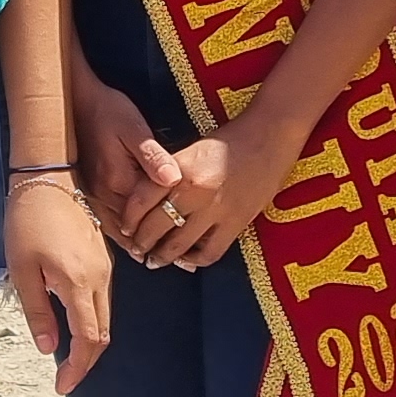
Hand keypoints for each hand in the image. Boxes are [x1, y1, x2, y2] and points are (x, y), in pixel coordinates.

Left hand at [6, 176, 112, 395]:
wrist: (47, 178)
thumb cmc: (27, 221)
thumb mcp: (22, 269)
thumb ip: (38, 311)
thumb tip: (48, 348)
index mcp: (79, 283)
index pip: (88, 339)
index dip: (77, 368)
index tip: (62, 387)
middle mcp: (99, 278)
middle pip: (103, 332)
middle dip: (86, 361)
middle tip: (64, 379)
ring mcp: (105, 268)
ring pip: (105, 316)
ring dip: (89, 340)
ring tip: (66, 357)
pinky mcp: (103, 258)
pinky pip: (102, 298)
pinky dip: (91, 319)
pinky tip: (73, 324)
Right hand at [72, 73, 183, 258]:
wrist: (74, 102)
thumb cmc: (107, 111)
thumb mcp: (134, 128)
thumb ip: (154, 156)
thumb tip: (175, 179)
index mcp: (118, 183)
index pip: (146, 218)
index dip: (164, 233)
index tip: (182, 248)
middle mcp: (102, 195)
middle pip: (128, 231)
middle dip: (148, 246)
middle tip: (170, 261)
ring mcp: (92, 195)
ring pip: (114, 230)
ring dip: (132, 243)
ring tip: (152, 256)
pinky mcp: (88, 190)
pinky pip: (104, 220)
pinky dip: (118, 232)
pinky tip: (128, 238)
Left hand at [126, 112, 305, 274]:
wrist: (269, 135)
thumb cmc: (229, 139)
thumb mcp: (190, 151)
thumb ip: (169, 175)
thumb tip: (148, 202)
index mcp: (178, 168)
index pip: (140, 201)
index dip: (128, 220)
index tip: (126, 229)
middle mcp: (193, 190)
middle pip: (155, 226)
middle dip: (141, 243)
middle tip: (136, 250)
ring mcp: (216, 208)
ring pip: (178, 244)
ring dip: (162, 257)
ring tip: (156, 261)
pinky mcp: (237, 222)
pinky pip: (210, 252)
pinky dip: (195, 260)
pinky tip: (188, 260)